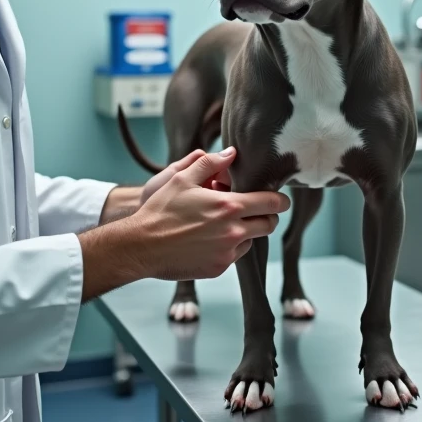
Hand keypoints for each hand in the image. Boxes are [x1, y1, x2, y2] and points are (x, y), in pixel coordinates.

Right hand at [78, 148, 289, 300]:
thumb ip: (210, 163)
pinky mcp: (218, 268)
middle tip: (254, 209)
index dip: (280, 200)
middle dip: (266, 216)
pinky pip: (235, 255)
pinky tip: (211, 238)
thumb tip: (231, 154)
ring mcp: (227, 253)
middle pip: (268, 224)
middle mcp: (233, 232)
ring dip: (246, 230)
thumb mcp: (181, 178)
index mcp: (228, 207)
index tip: (281, 199)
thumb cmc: (160, 210)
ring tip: (224, 223)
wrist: (141, 245)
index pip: (271, 203)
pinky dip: (230, 246)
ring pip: (252, 240)